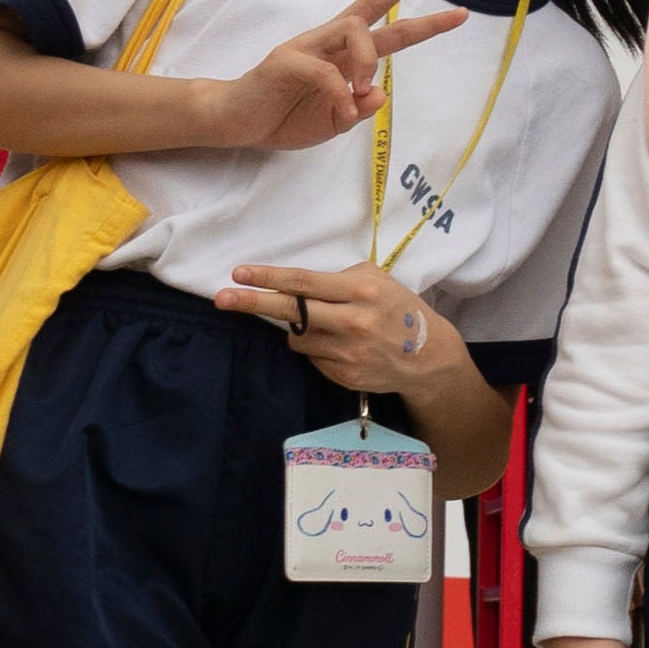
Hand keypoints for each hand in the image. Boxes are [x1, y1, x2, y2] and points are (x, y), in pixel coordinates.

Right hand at [207, 0, 459, 151]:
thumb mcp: (334, 122)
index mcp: (341, 55)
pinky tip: (343, 110)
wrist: (235, 123)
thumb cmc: (284, 117)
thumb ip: (359, 108)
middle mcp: (327, 42)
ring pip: (352, 28)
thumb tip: (380, 92)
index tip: (455, 11)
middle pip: (369, 10)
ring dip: (369, 58)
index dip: (415, 17)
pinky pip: (324, 71)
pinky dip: (340, 92)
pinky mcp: (285, 61)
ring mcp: (305, 47)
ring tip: (362, 88)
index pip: (381, 26)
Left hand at [215, 258, 482, 420]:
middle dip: (252, 303)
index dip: (268, 277)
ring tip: (328, 326)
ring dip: (300, 329)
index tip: (239, 273)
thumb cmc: (399, 309)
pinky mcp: (341, 374)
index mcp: (360, 290)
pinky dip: (317, 348)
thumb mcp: (378, 282)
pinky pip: (312, 356)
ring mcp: (345, 351)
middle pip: (290, 311)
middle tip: (221, 298)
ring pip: (297, 337)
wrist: (427, 356)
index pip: (304, 282)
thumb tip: (295, 286)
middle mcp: (351, 320)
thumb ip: (339, 281)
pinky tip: (342, 346)